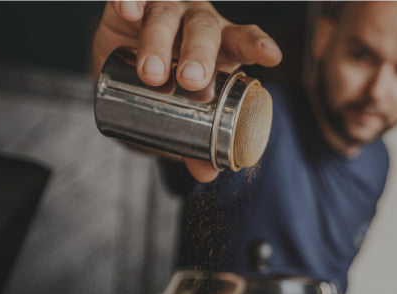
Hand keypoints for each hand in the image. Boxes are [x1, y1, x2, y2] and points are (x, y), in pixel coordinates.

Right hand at [92, 1, 281, 181]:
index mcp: (223, 46)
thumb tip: (207, 174)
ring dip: (160, 42)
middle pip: (204, 29)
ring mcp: (166, 10)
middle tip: (192, 81)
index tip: (271, 57)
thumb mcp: (186, 116)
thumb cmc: (171, 89)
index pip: (245, 41)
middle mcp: (198, 23)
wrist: (124, 69)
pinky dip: (127, 1)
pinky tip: (127, 10)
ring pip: (166, 15)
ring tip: (153, 74)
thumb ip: (199, 143)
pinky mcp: (131, 6)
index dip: (258, 46)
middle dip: (200, 53)